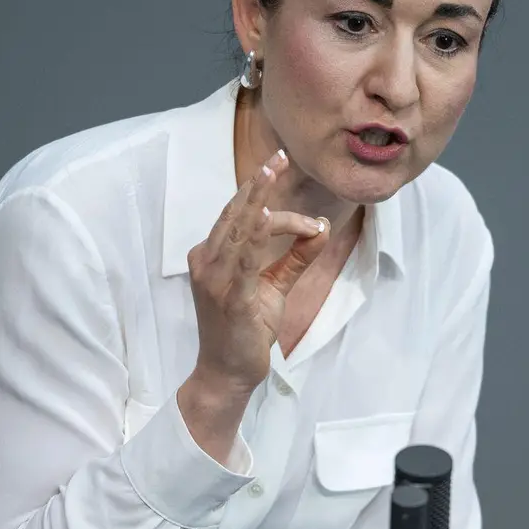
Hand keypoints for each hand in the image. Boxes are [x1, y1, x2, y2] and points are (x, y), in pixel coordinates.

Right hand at [186, 149, 329, 393]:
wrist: (229, 372)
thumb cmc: (246, 329)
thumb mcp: (275, 286)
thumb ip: (296, 257)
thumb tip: (322, 228)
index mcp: (211, 255)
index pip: (237, 214)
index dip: (256, 188)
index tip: (280, 166)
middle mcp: (206, 261)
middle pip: (235, 213)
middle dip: (258, 184)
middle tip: (279, 157)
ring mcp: (214, 279)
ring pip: (239, 229)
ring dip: (260, 201)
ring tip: (274, 173)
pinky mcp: (229, 297)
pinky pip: (243, 260)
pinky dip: (254, 236)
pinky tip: (267, 217)